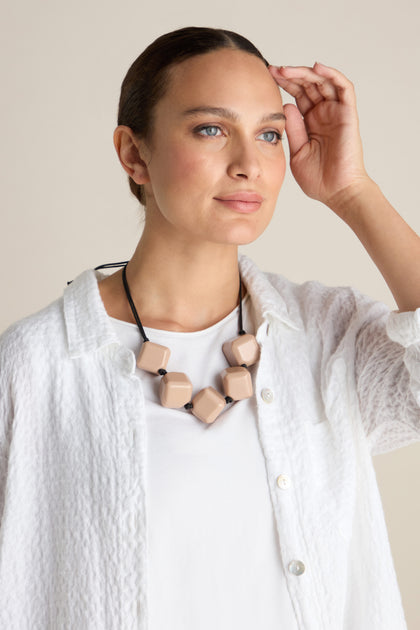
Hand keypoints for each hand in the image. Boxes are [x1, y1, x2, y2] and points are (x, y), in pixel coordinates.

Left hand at [269, 62, 370, 210]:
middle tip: (272, 69)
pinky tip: (316, 67)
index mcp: (310, 123)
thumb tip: (285, 105)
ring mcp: (336, 113)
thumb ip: (292, 129)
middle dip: (290, 75)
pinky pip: (344, 88)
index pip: (297, 95)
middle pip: (308, 85)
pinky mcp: (348, 114)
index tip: (266, 78)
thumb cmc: (318, 179)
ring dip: (305, 72)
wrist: (336, 192)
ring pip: (323, 82)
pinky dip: (332, 74)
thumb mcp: (297, 152)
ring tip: (285, 70)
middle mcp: (324, 114)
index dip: (284, 84)